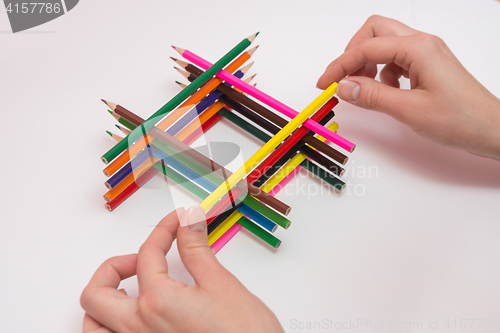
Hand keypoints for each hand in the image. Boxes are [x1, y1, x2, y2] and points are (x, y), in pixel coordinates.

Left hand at [80, 206, 283, 332]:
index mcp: (157, 302)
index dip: (163, 230)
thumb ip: (196, 250)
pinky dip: (110, 328)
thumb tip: (189, 222)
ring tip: (126, 291)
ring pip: (93, 327)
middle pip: (97, 293)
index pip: (147, 254)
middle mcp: (138, 329)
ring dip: (102, 303)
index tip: (178, 222)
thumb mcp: (221, 284)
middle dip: (113, 267)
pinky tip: (133, 321)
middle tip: (138, 260)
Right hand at [317, 15, 499, 160]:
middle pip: (374, 31)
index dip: (340, 66)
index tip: (324, 84)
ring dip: (368, 62)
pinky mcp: (428, 64)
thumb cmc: (459, 119)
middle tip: (343, 78)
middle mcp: (422, 43)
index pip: (366, 48)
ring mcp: (426, 52)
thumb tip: (343, 87)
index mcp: (418, 49)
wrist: (491, 129)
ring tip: (364, 88)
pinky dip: (382, 71)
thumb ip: (372, 96)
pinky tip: (386, 91)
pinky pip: (396, 58)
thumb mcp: (409, 110)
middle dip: (353, 52)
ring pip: (384, 43)